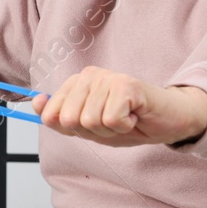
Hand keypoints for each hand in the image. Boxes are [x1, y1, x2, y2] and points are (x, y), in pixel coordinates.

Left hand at [32, 66, 206, 146]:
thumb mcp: (89, 127)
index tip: (94, 123)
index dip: (73, 130)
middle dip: (92, 132)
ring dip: (110, 130)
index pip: (51, 116)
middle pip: (70, 121)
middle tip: (113, 122)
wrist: (169, 120)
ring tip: (125, 118)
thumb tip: (36, 103)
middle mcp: (88, 76)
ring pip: (90, 122)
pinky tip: (135, 115)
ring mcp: (107, 78)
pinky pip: (111, 120)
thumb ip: (60, 118)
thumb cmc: (129, 122)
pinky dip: (125, 126)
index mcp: (75, 83)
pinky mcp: (126, 85)